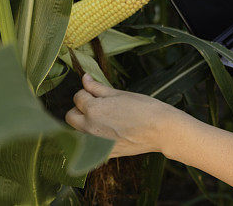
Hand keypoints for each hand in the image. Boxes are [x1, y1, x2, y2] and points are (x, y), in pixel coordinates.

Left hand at [65, 73, 179, 158]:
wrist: (161, 130)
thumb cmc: (144, 108)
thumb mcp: (120, 93)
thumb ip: (98, 87)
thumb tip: (85, 78)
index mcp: (93, 110)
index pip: (78, 97)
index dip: (88, 92)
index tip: (97, 92)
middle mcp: (89, 128)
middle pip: (71, 116)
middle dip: (80, 108)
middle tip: (97, 105)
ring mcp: (95, 143)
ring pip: (77, 132)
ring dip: (84, 123)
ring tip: (103, 118)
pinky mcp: (103, 154)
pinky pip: (89, 146)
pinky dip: (93, 139)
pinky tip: (108, 132)